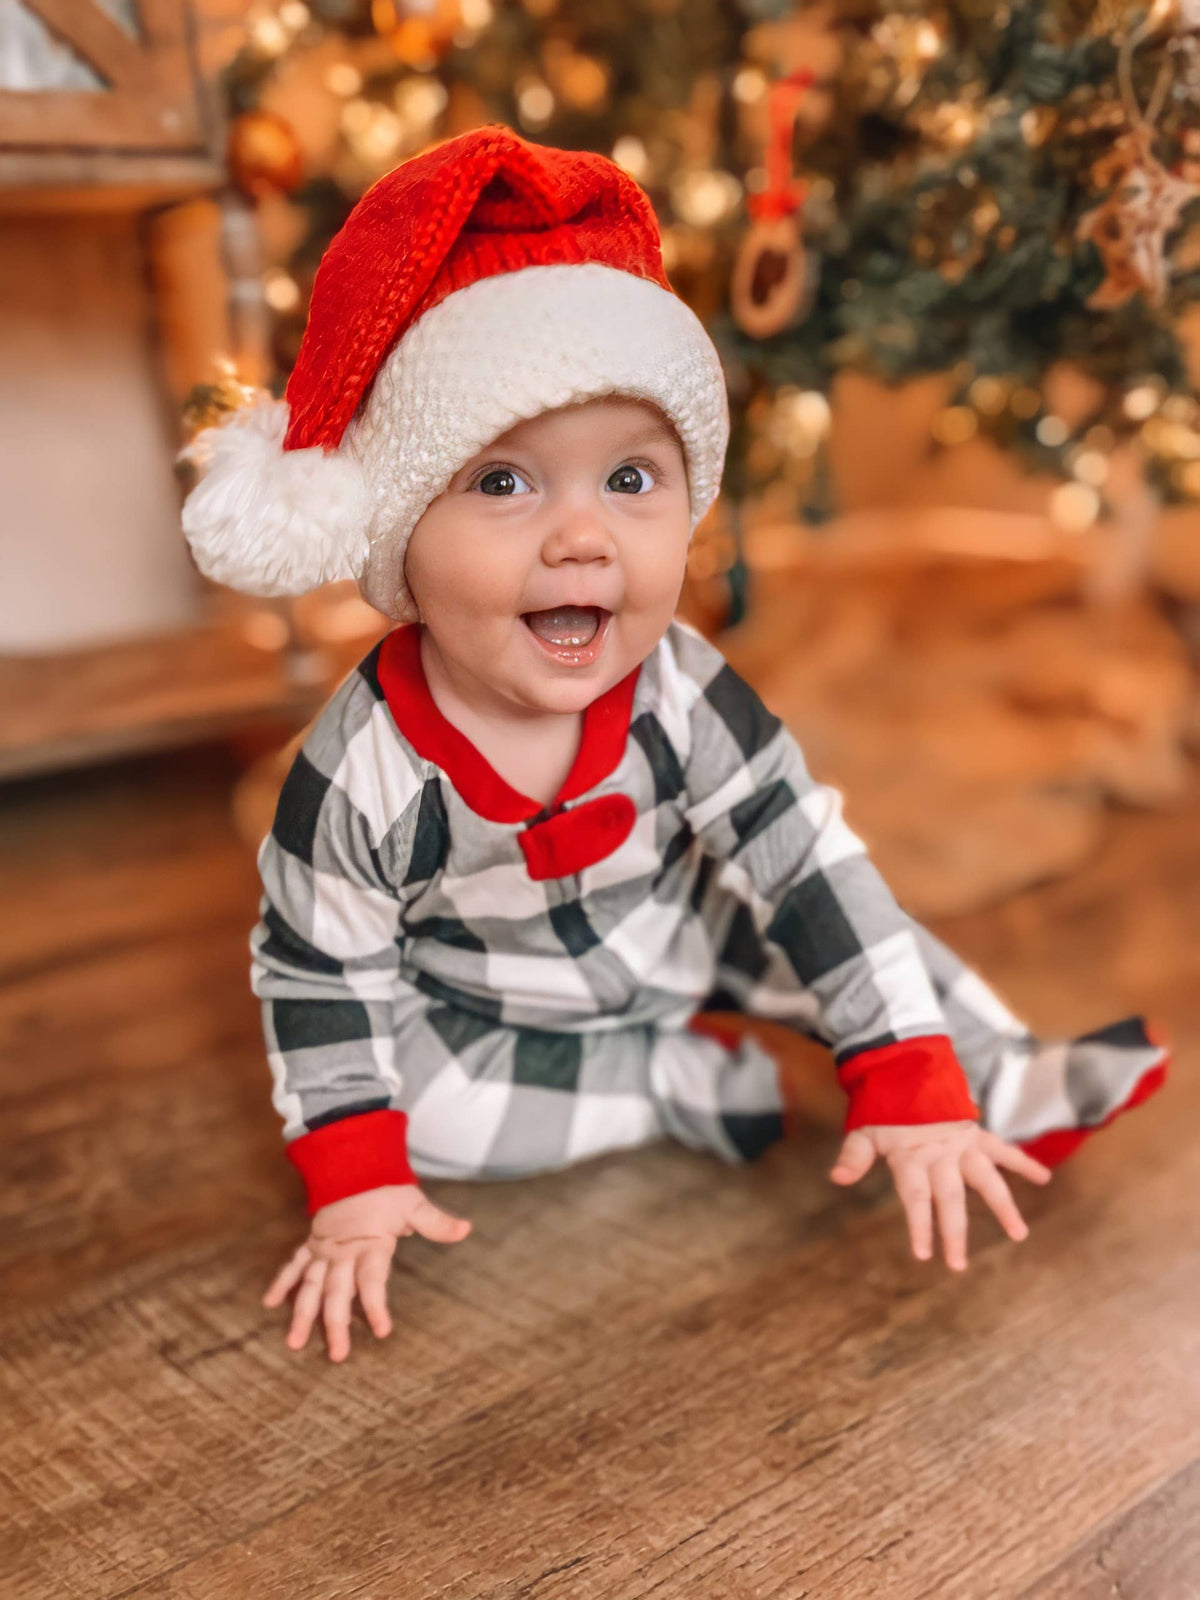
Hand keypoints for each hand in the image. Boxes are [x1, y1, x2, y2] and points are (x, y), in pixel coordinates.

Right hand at [262, 1184, 470, 1360]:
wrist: (354, 1162)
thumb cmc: (387, 1188)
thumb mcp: (414, 1204)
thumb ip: (436, 1222)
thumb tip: (466, 1229)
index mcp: (370, 1245)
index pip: (372, 1282)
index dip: (376, 1307)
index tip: (381, 1332)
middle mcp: (343, 1252)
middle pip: (337, 1294)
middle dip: (336, 1325)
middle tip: (337, 1355)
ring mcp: (324, 1249)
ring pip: (310, 1286)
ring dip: (302, 1314)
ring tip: (294, 1343)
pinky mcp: (313, 1242)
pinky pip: (294, 1264)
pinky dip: (281, 1282)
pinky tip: (269, 1303)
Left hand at [829, 1120, 1051, 1270]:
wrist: (904, 1068)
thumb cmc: (882, 1107)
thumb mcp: (863, 1129)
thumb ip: (854, 1155)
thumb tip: (837, 1179)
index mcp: (911, 1155)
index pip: (916, 1197)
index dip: (920, 1225)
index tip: (924, 1256)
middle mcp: (940, 1153)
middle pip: (949, 1198)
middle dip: (953, 1232)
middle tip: (958, 1265)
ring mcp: (962, 1144)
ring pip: (986, 1179)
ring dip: (1003, 1206)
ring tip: (1019, 1235)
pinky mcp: (977, 1133)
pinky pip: (1003, 1149)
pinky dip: (1024, 1162)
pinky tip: (1045, 1178)